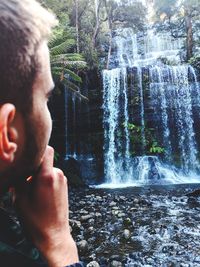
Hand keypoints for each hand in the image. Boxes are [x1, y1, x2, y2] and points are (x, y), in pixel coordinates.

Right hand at [15, 146, 78, 266]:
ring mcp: (63, 181)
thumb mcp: (20, 199)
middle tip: (22, 181)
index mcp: (47, 175)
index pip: (47, 150)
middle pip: (44, 162)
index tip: (27, 155)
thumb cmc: (35, 220)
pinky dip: (45, 181)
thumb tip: (15, 169)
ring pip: (47, 170)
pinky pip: (52, 177)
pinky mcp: (65, 187)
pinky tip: (38, 195)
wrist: (54, 236)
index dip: (38, 149)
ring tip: (30, 192)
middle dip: (33, 168)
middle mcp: (58, 175)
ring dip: (38, 176)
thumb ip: (18, 180)